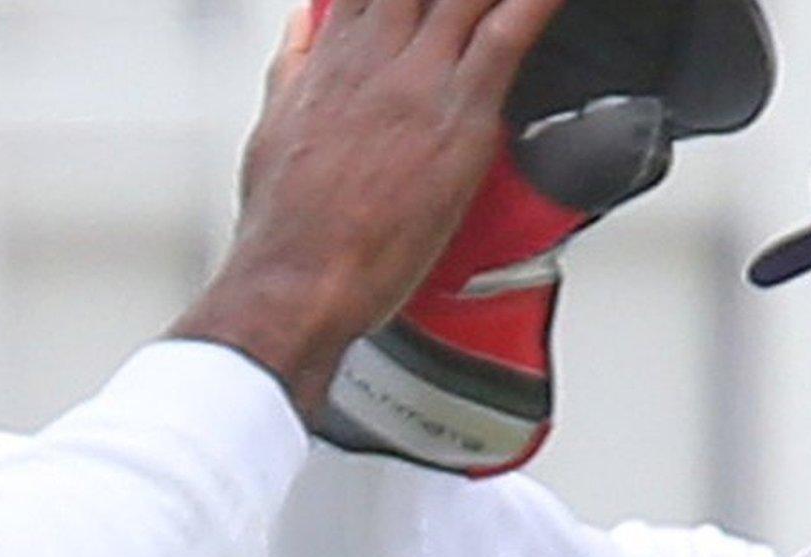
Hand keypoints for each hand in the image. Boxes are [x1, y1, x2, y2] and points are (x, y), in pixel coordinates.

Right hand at [168, 0, 565, 415]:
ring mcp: (419, 79)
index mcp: (333, 53)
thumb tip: (305, 26)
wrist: (299, 276)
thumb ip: (296, 67)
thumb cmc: (290, 224)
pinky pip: (508, 37)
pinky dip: (535, 7)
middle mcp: (376, 53)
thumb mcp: (275, 127)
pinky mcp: (459, 115)